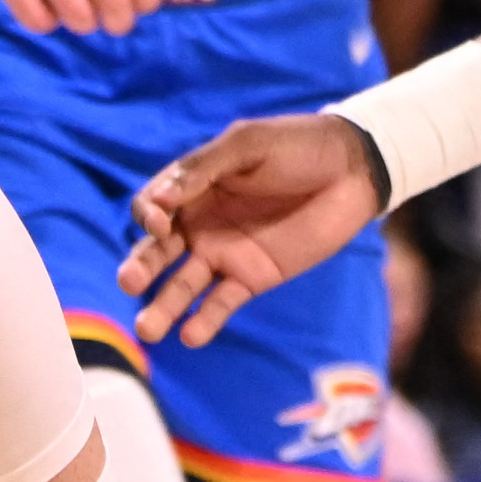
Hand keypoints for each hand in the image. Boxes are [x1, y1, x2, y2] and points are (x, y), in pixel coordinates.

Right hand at [114, 113, 379, 347]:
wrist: (352, 172)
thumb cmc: (297, 146)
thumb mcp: (248, 145)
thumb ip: (203, 169)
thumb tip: (160, 201)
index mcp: (194, 185)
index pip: (152, 207)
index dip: (148, 216)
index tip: (161, 221)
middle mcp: (201, 222)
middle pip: (158, 250)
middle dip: (140, 266)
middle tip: (128, 282)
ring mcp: (225, 252)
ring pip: (183, 285)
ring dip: (163, 306)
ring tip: (148, 330)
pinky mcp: (252, 278)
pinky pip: (221, 303)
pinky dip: (205, 321)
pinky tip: (191, 336)